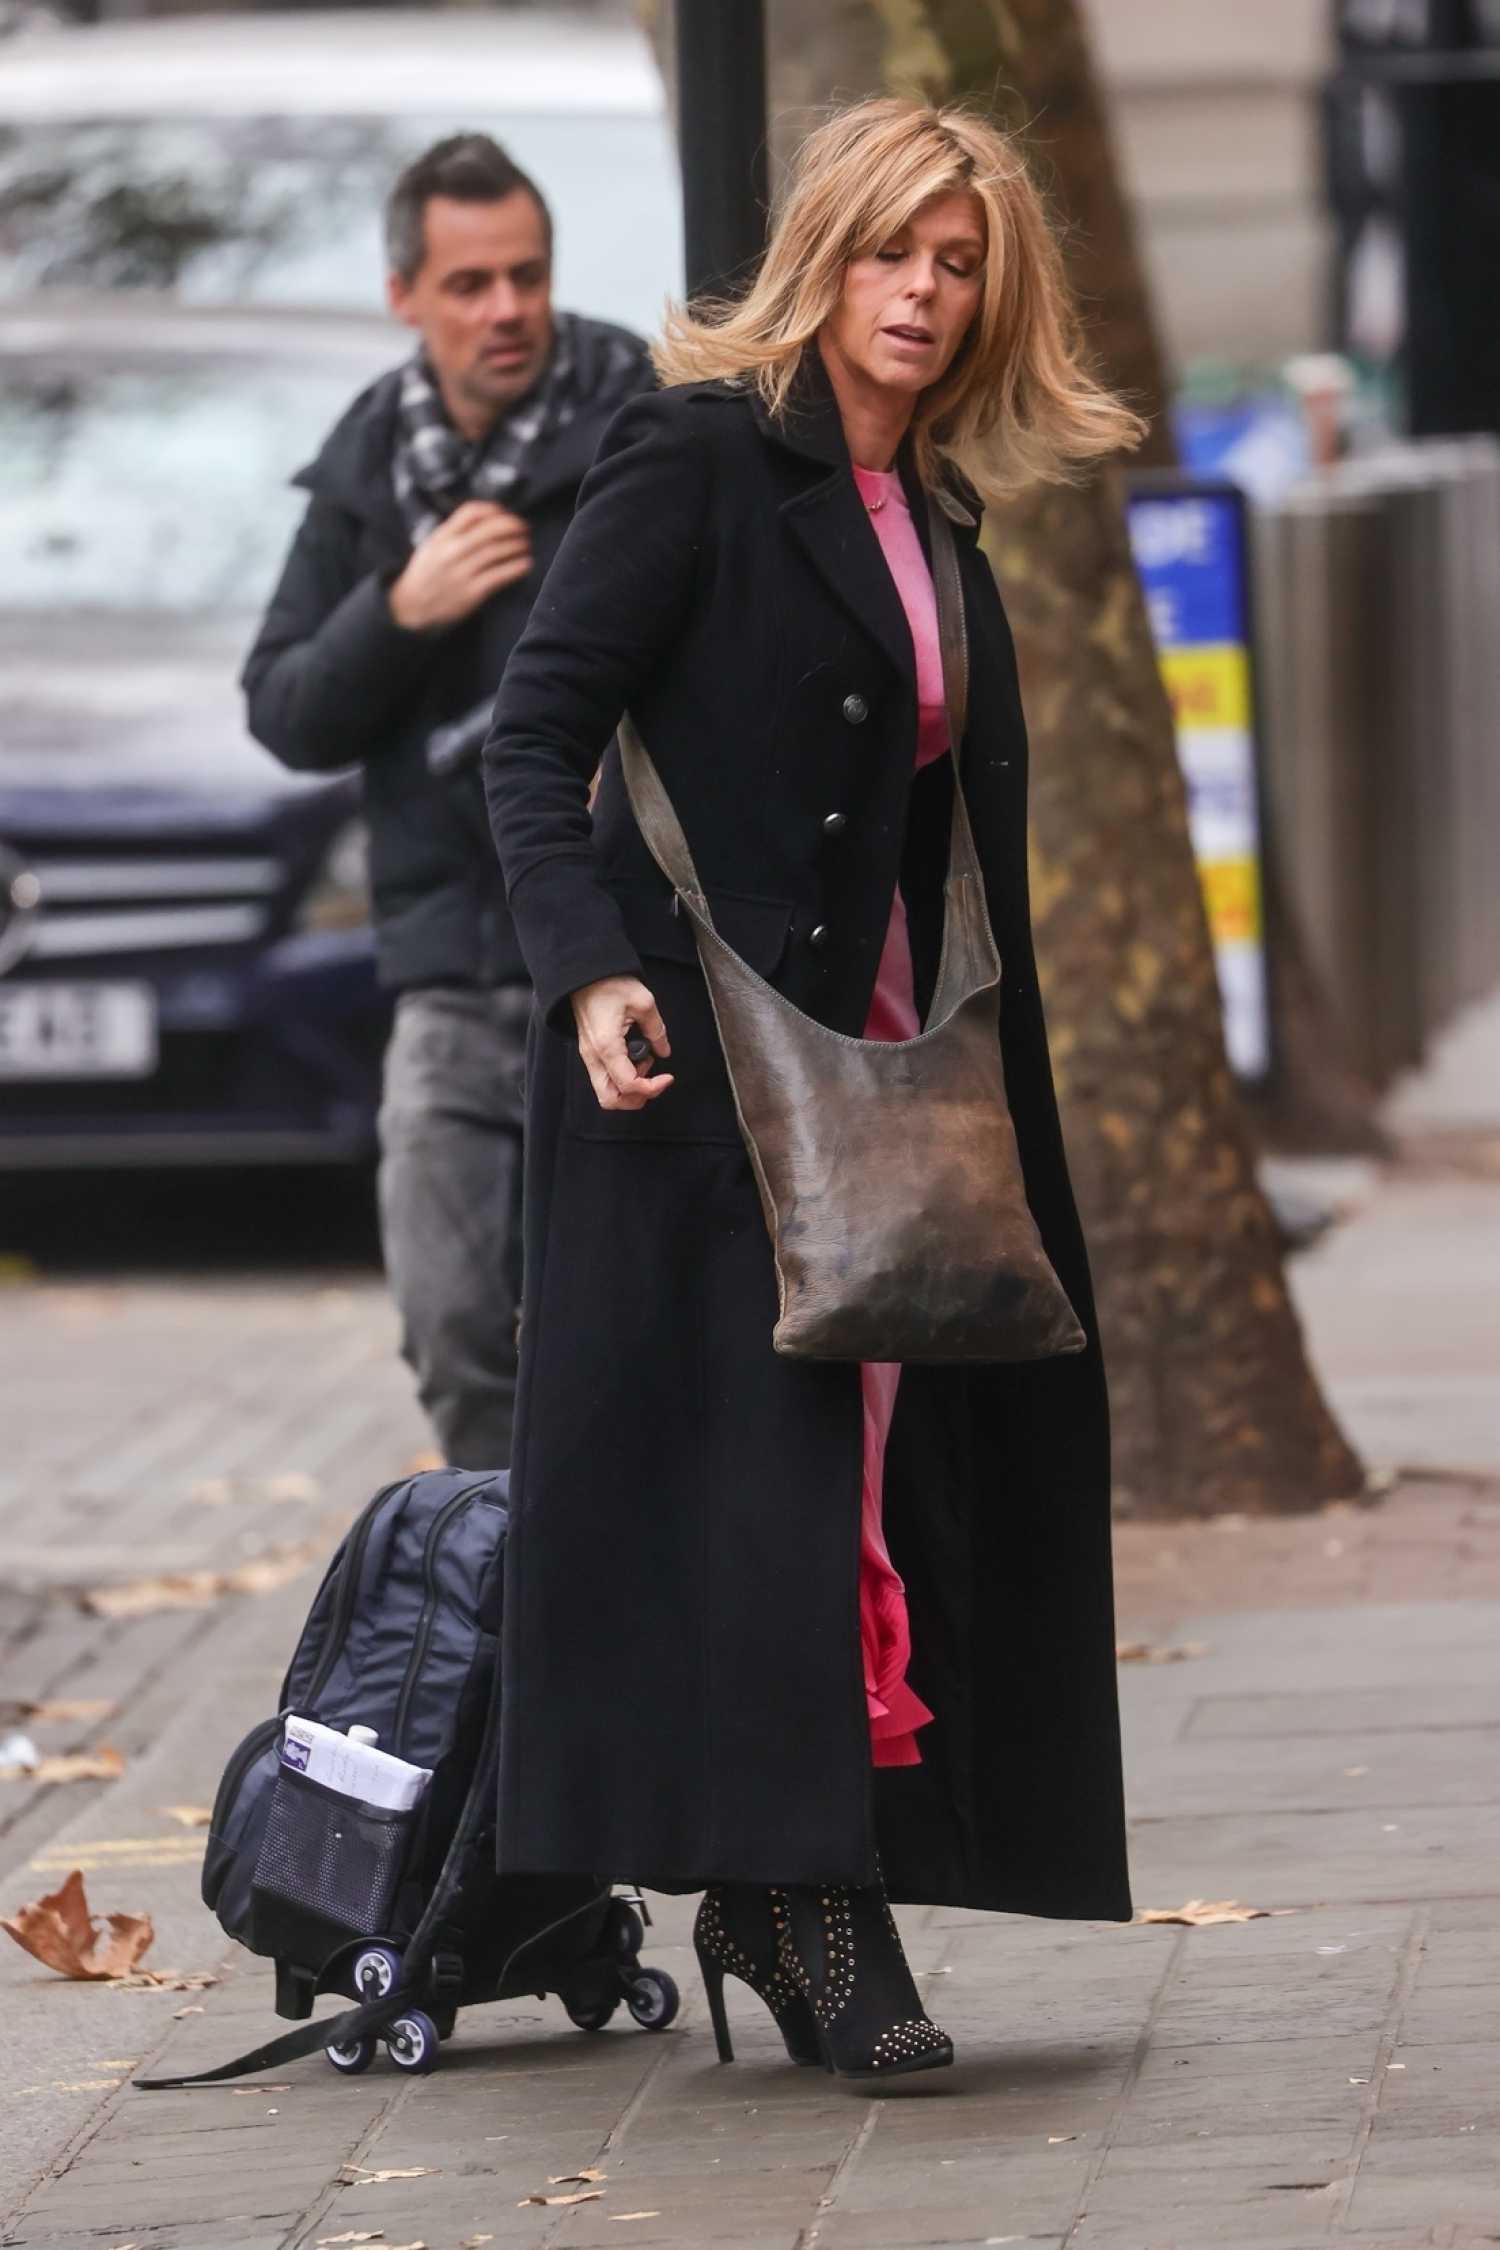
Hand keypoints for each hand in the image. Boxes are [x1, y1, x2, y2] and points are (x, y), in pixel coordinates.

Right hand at [388, 501, 532, 631]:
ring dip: (517, 546)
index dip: (493, 510)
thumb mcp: (433, 545)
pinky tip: (525, 564)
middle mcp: (452, 552)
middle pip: (490, 529)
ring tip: (526, 545)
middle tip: (524, 528)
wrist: (412, 608)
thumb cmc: (427, 575)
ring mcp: (462, 572)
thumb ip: (454, 532)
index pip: (471, 511)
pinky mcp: (472, 593)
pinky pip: (499, 576)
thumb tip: (486, 519)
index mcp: (442, 536)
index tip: (505, 514)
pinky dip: (516, 568)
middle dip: (513, 525)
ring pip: (497, 551)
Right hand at [571, 976, 673, 1112]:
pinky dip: (621, 1079)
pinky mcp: (590, 1053)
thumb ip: (657, 1031)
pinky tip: (635, 1058)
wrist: (584, 974)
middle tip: (655, 1082)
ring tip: (644, 1065)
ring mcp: (589, 1057)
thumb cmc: (609, 984)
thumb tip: (664, 1051)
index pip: (629, 1085)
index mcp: (607, 1046)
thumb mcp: (643, 1002)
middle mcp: (594, 1057)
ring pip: (605, 1092)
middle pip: (610, 1100)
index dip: (652, 1088)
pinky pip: (604, 1078)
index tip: (668, 1078)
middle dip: (636, 1098)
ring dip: (629, 1089)